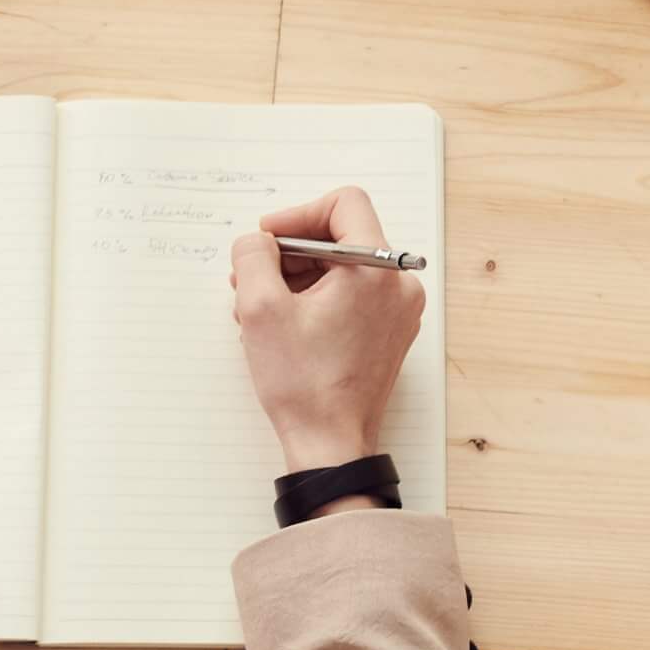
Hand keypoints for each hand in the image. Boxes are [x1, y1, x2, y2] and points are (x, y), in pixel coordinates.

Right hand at [230, 187, 425, 475]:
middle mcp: (398, 285)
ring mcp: (398, 312)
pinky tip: (282, 326)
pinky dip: (316, 300)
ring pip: (343, 270)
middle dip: (289, 254)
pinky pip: (351, 297)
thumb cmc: (303, 384)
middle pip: (341, 238)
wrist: (331, 444)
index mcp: (376, 269)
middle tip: (251, 278)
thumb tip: (258, 242)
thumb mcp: (261, 308)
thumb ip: (253, 256)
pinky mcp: (389, 333)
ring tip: (257, 309)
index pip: (344, 205)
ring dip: (296, 279)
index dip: (298, 215)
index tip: (267, 241)